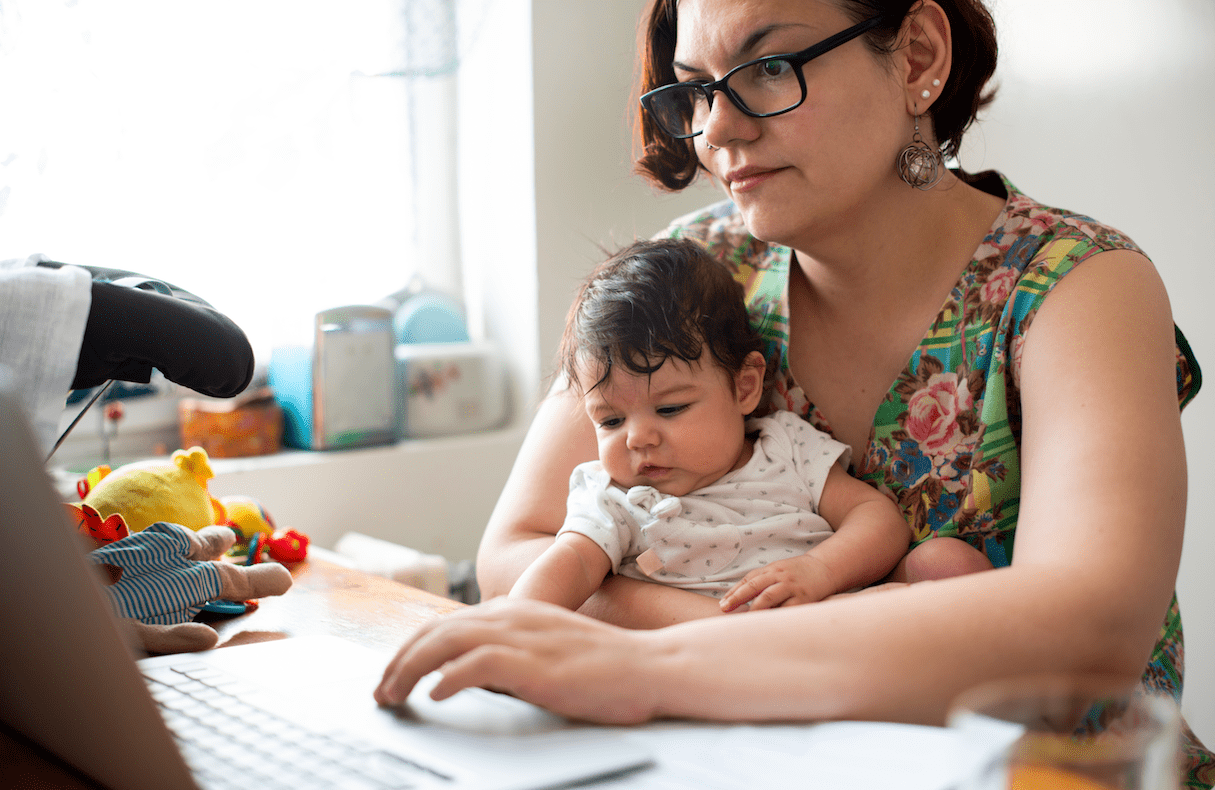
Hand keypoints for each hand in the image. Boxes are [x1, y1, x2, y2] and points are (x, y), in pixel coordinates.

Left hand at [375, 597, 658, 723]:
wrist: (651, 666)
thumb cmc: (606, 667)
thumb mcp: (549, 650)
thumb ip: (513, 653)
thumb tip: (471, 673)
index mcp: (515, 611)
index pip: (447, 624)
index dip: (412, 648)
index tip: (393, 675)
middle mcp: (512, 615)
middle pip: (436, 630)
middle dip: (399, 660)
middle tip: (380, 692)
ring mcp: (522, 636)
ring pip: (445, 643)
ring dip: (409, 670)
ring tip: (392, 696)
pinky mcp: (533, 662)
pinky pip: (475, 665)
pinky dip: (447, 679)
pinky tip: (434, 697)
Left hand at [719, 554, 834, 612]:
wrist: (825, 568)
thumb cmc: (797, 573)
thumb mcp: (778, 571)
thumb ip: (762, 582)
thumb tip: (740, 599)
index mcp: (771, 569)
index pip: (748, 580)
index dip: (734, 592)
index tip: (722, 604)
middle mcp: (779, 576)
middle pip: (754, 586)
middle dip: (737, 597)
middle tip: (724, 609)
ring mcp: (791, 587)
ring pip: (768, 597)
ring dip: (754, 608)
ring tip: (743, 620)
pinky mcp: (804, 598)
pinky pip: (787, 608)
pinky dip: (776, 616)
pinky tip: (767, 624)